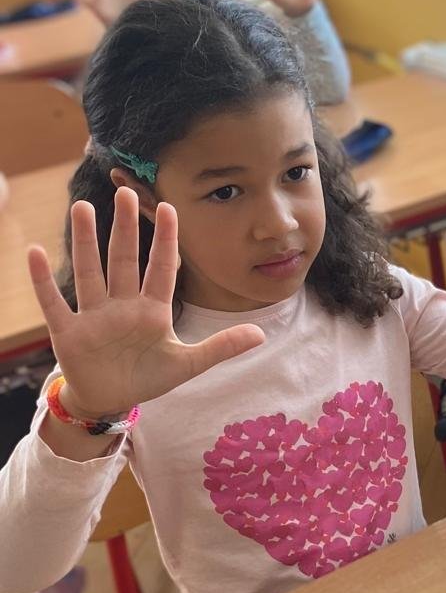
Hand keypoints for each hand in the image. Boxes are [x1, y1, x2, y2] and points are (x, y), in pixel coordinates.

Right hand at [27, 188, 263, 419]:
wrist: (111, 400)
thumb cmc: (147, 377)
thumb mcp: (187, 364)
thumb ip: (220, 347)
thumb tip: (262, 336)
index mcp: (152, 310)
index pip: (161, 268)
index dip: (165, 240)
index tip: (169, 207)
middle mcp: (122, 305)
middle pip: (123, 260)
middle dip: (123, 228)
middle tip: (124, 192)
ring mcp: (94, 315)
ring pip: (89, 272)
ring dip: (84, 241)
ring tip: (80, 207)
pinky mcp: (68, 332)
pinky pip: (54, 302)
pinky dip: (43, 280)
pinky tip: (35, 252)